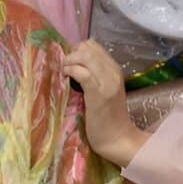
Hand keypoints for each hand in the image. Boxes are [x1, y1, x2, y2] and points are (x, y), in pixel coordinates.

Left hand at [64, 40, 148, 166]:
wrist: (117, 138)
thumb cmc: (107, 117)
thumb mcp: (103, 90)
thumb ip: (94, 76)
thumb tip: (74, 64)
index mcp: (115, 69)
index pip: (94, 45)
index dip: (78, 50)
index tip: (70, 62)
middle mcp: (113, 72)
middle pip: (89, 47)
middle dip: (72, 53)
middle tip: (65, 68)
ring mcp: (107, 82)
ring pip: (86, 56)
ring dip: (70, 60)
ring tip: (65, 72)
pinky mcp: (98, 94)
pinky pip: (83, 73)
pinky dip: (71, 70)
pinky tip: (66, 77)